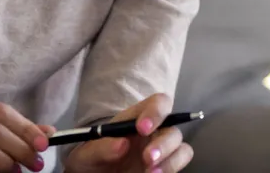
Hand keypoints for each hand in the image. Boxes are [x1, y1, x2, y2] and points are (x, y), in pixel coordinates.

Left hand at [64, 93, 192, 172]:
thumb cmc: (91, 160)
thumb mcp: (88, 153)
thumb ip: (101, 147)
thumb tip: (121, 143)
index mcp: (136, 118)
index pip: (158, 103)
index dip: (155, 112)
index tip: (142, 129)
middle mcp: (154, 131)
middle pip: (173, 127)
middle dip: (163, 143)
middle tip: (147, 158)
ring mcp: (161, 150)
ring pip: (181, 147)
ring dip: (170, 160)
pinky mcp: (164, 167)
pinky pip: (179, 164)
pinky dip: (171, 169)